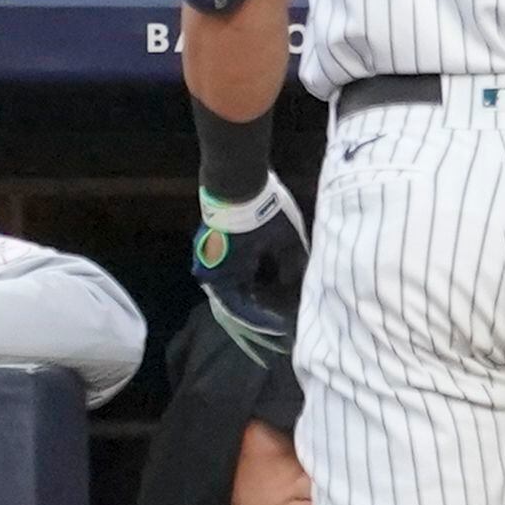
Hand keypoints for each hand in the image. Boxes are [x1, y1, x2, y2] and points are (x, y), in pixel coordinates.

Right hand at [192, 173, 308, 361]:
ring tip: (272, 300)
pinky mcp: (211, 243)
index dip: (263, 322)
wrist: (237, 178)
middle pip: (233, 301)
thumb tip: (295, 284)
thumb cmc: (263, 213)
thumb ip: (292, 267)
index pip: (242, 312)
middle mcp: (211, 273)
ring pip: (229, 285)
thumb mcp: (287, 241)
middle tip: (276, 319)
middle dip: (255, 311)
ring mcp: (208, 257)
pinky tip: (260, 276)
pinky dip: (243, 276)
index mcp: (225, 278)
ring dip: (248, 293)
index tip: (282, 326)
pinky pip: (226, 269)